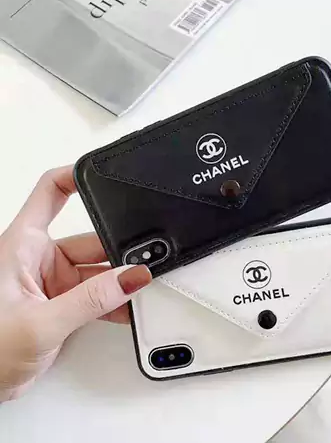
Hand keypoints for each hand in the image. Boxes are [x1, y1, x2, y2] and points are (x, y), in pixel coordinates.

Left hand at [0, 166, 151, 401]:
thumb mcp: (41, 322)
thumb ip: (90, 300)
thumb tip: (131, 278)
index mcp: (22, 245)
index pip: (51, 192)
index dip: (77, 176)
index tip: (107, 173)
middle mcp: (39, 257)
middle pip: (90, 238)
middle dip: (118, 250)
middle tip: (142, 262)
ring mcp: (53, 281)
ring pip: (98, 269)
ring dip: (119, 280)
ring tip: (138, 289)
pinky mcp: (63, 302)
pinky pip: (96, 293)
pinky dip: (113, 301)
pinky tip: (127, 309)